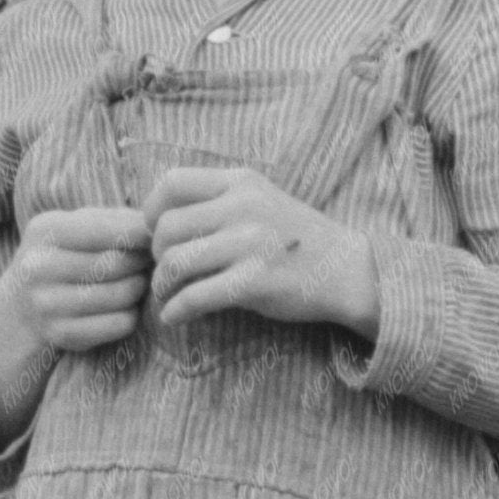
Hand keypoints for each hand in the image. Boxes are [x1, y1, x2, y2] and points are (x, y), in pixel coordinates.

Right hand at [4, 205, 153, 354]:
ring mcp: (47, 304)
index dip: (138, 234)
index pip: (106, 230)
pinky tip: (123, 307)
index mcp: (45, 231)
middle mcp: (39, 267)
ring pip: (122, 295)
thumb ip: (114, 220)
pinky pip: (119, 324)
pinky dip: (130, 315)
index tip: (151, 237)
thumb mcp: (76, 225)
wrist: (21, 302)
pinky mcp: (61, 334)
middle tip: (146, 262)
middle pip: (117, 263)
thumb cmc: (65, 254)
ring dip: (138, 288)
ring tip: (135, 282)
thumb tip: (152, 226)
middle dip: (141, 262)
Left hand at [144, 164, 380, 339]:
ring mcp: (250, 245)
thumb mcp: (262, 200)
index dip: (151, 209)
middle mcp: (243, 207)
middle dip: (156, 254)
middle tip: (167, 270)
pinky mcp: (254, 282)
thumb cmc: (297, 239)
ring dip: (161, 285)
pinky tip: (175, 317)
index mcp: (242, 182)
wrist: (347, 270)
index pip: (172, 182)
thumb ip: (218, 202)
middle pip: (167, 227)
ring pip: (175, 262)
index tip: (156, 233)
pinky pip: (195, 296)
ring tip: (167, 295)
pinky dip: (176, 310)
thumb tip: (158, 220)